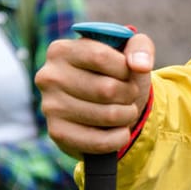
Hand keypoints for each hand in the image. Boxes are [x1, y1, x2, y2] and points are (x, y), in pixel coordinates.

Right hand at [36, 31, 155, 155]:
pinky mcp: (57, 133)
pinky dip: (119, 137)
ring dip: (128, 115)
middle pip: (107, 89)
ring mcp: (50, 107)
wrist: (102, 105)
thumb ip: (140, 48)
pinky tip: (120, 131)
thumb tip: (141, 65)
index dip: (125, 68)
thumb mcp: (129, 52)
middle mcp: (49, 77)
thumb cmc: (114, 72)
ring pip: (108, 115)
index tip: (128, 72)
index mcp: (61, 50)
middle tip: (129, 95)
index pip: (101, 56)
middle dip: (129, 94)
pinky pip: (99, 141)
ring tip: (125, 110)